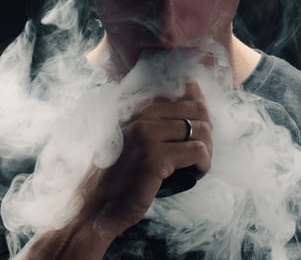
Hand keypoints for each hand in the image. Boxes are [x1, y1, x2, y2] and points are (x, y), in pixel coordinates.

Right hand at [71, 80, 214, 238]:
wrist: (94, 206)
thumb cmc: (117, 176)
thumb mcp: (132, 139)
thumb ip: (156, 120)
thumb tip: (194, 96)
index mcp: (135, 107)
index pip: (185, 94)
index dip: (199, 116)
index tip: (195, 136)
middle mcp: (140, 115)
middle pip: (197, 111)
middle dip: (205, 134)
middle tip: (198, 156)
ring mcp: (146, 135)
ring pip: (201, 131)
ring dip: (206, 152)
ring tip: (195, 167)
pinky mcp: (154, 158)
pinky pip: (198, 152)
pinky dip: (203, 166)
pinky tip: (193, 175)